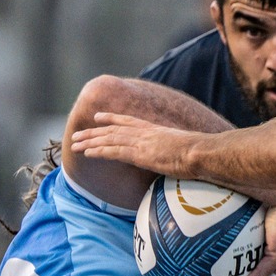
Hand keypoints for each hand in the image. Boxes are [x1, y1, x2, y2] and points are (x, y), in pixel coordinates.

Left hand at [72, 112, 201, 176]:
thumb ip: (174, 150)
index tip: (98, 117)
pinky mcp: (139, 154)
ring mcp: (141, 142)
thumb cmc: (199, 153)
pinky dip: (98, 151)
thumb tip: (177, 158)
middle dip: (93, 132)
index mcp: (155, 129)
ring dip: (89, 142)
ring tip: (74, 144)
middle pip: (113, 130)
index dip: (111, 119)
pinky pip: (113, 152)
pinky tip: (87, 153)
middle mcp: (144, 132)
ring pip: (108, 139)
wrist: (201, 152)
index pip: (128, 121)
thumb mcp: (184, 148)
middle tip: (76, 135)